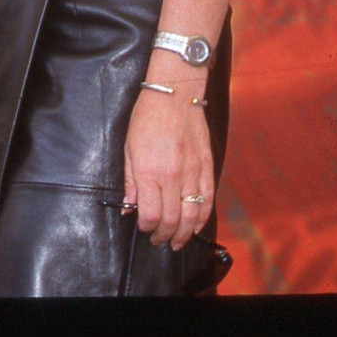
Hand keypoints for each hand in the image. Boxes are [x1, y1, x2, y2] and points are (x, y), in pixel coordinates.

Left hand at [123, 90, 214, 250]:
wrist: (175, 95)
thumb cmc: (146, 118)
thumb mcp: (128, 148)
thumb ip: (130, 182)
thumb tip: (129, 209)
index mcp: (149, 171)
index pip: (150, 214)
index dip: (146, 227)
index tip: (143, 227)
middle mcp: (172, 176)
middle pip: (172, 220)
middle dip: (164, 236)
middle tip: (158, 240)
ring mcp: (192, 173)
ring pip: (192, 216)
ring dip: (184, 235)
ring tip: (177, 242)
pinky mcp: (207, 168)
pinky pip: (208, 201)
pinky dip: (202, 219)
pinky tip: (195, 227)